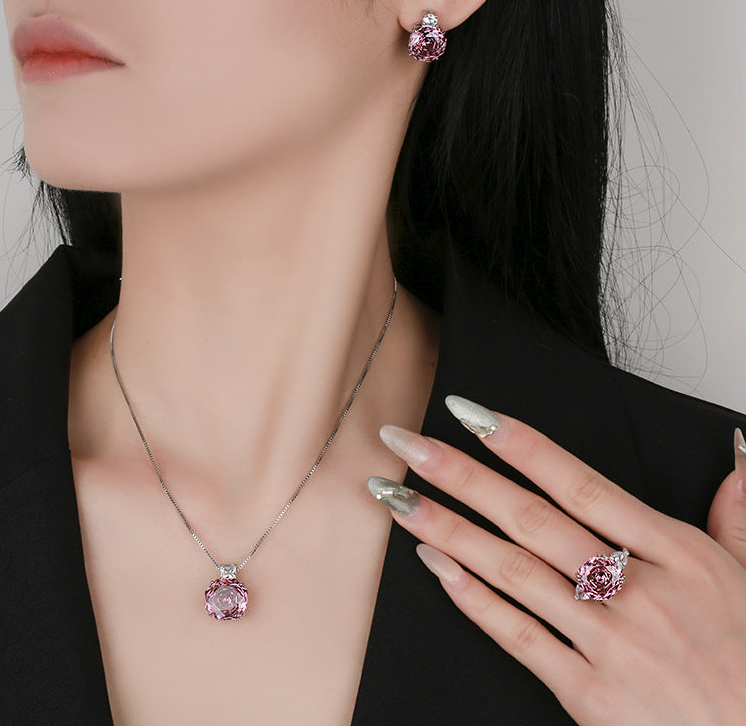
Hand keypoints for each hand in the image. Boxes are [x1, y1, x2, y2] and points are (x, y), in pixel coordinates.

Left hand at [368, 396, 745, 725]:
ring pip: (511, 571)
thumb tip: (738, 453)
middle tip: (404, 444)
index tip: (466, 413)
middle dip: (459, 475)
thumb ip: (738, 514)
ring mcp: (609, 644)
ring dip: (446, 529)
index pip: (578, 483)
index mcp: (677, 553)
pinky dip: (472, 598)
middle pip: (529, 518)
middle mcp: (637, 591)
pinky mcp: (589, 695)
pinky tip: (434, 565)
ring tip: (396, 499)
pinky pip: (518, 636)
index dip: (518, 444)